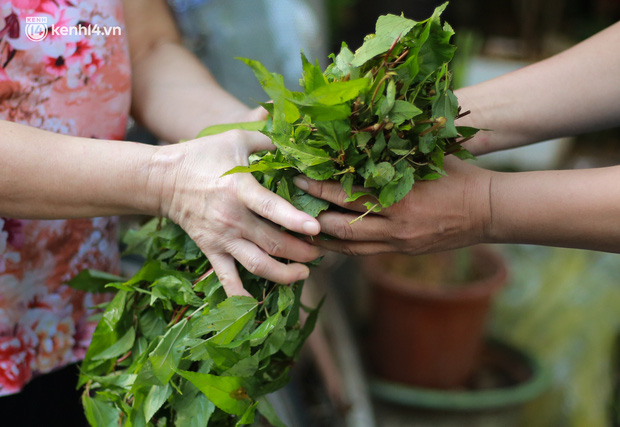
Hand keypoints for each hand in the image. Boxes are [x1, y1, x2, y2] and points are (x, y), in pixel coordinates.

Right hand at [149, 128, 321, 295]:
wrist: (163, 179)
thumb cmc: (203, 155)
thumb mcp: (235, 138)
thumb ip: (268, 137)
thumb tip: (295, 136)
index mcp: (240, 189)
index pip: (271, 208)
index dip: (295, 220)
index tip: (317, 228)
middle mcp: (233, 219)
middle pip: (273, 243)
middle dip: (302, 252)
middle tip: (321, 251)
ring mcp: (222, 239)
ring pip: (257, 265)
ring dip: (284, 273)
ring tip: (304, 273)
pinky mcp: (212, 251)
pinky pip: (227, 280)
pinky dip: (241, 297)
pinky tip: (257, 307)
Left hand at [294, 158, 491, 255]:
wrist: (489, 210)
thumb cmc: (458, 176)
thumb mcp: (426, 158)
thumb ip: (393, 152)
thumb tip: (357, 135)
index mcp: (400, 198)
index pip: (348, 194)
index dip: (319, 187)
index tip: (298, 177)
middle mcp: (395, 226)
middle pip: (341, 225)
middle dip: (311, 215)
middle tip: (288, 203)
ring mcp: (398, 243)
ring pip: (348, 247)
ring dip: (321, 238)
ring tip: (297, 228)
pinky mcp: (401, 252)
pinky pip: (363, 254)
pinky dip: (341, 248)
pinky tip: (324, 241)